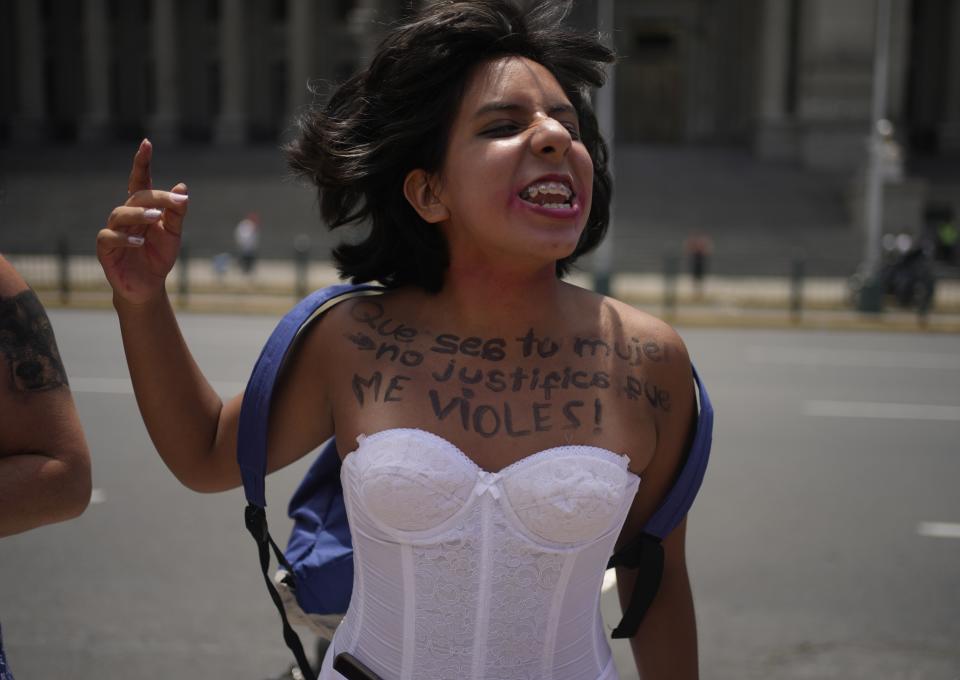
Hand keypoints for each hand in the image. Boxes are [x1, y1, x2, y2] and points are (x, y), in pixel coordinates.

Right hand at [97, 139, 189, 305]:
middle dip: (155, 197)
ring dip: (139, 214)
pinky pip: (109, 237)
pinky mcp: (105, 249)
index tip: (147, 143)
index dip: (142, 163)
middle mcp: (126, 216)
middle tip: (175, 201)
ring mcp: (113, 231)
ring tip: (156, 218)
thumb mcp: (174, 234)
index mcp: (142, 209)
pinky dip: (125, 238)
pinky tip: (141, 242)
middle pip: (136, 197)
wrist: (149, 285)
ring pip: (119, 214)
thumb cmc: (159, 256)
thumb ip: (177, 213)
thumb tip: (183, 187)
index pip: (141, 182)